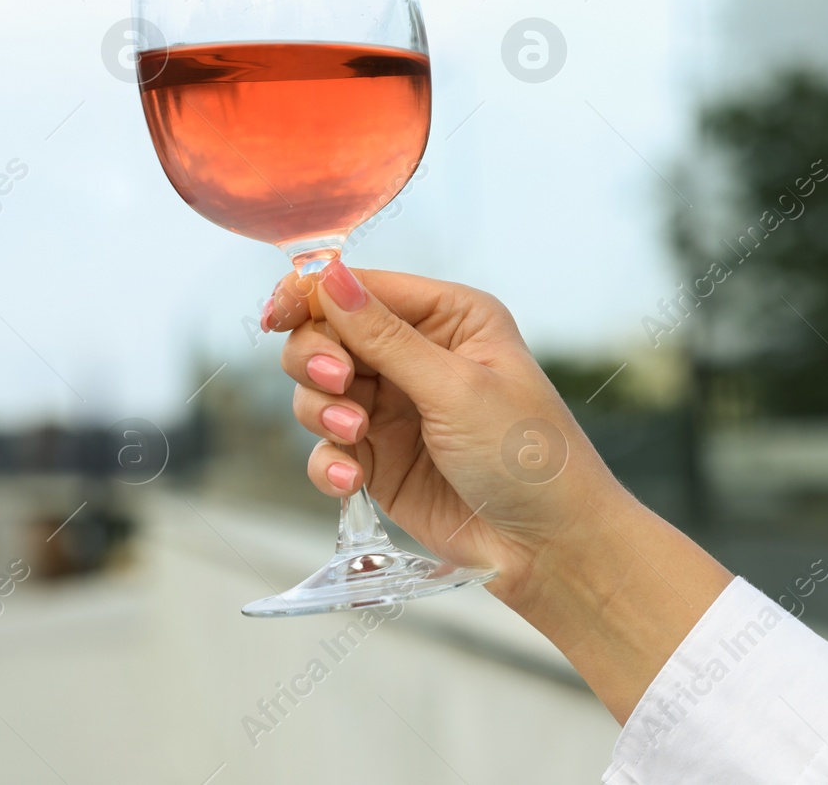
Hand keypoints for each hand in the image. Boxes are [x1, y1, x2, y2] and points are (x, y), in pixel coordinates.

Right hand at [263, 260, 730, 721]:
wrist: (550, 549)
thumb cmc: (527, 457)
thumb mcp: (457, 388)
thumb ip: (385, 337)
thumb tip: (329, 277)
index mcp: (449, 317)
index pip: (362, 288)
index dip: (312, 296)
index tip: (276, 316)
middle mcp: (417, 355)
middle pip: (326, 335)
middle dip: (318, 359)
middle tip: (337, 384)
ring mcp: (395, 408)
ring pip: (316, 390)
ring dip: (322, 412)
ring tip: (354, 438)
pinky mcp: (380, 460)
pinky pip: (327, 448)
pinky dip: (329, 462)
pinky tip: (352, 481)